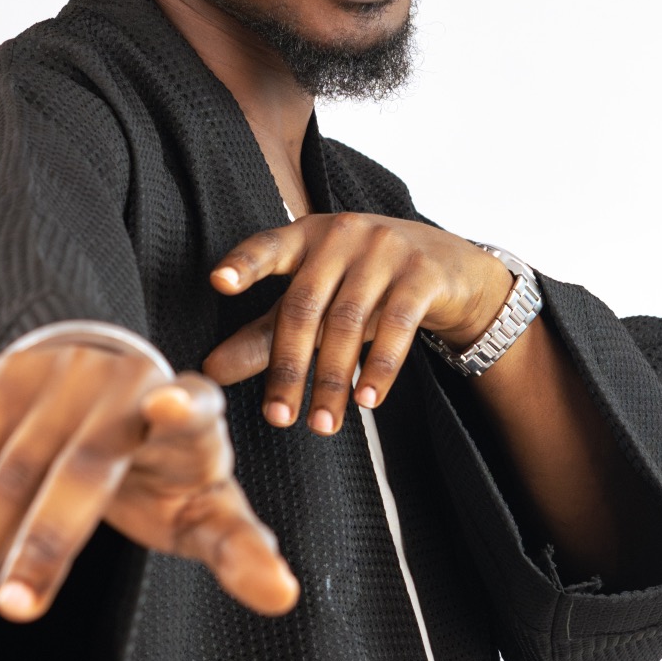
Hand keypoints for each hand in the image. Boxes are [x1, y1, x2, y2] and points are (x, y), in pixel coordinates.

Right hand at [0, 337, 298, 634]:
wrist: (98, 370)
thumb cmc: (164, 463)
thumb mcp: (206, 501)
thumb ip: (237, 547)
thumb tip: (285, 597)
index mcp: (191, 416)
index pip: (196, 410)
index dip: (187, 409)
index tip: (175, 406)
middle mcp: (122, 387)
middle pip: (83, 467)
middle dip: (47, 539)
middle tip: (18, 610)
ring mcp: (56, 382)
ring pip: (9, 471)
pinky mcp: (1, 386)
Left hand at [201, 214, 513, 435]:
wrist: (451, 269)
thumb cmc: (367, 286)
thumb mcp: (316, 304)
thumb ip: (264, 334)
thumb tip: (210, 371)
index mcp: (307, 236)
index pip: (268, 246)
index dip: (244, 264)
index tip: (218, 282)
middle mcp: (343, 235)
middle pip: (306, 305)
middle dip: (290, 368)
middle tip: (278, 419)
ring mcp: (386, 249)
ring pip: (350, 322)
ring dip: (334, 381)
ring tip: (323, 426)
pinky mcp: (423, 273)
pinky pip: (398, 326)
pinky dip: (380, 368)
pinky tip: (367, 402)